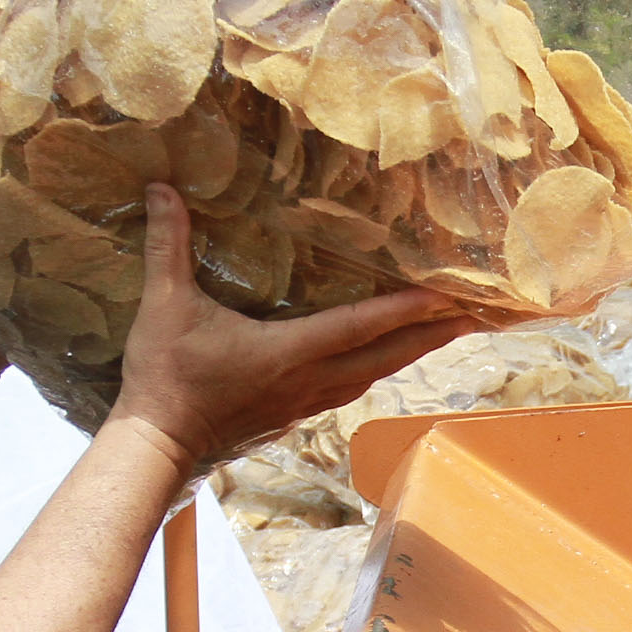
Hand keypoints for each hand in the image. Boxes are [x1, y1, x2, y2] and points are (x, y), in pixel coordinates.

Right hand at [109, 184, 466, 467]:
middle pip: (386, 357)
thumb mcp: (164, 305)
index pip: (360, 327)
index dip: (405, 310)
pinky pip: (350, 388)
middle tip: (476, 316)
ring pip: (373, 376)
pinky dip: (378, 369)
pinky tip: (386, 359)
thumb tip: (160, 187)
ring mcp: (304, 402)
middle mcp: (308, 381)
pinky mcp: (294, 413)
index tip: (447, 297)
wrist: (156, 443)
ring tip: (444, 333)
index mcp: (288, 353)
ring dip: (411, 352)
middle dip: (433, 334)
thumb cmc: (165, 376)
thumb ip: (168, 245)